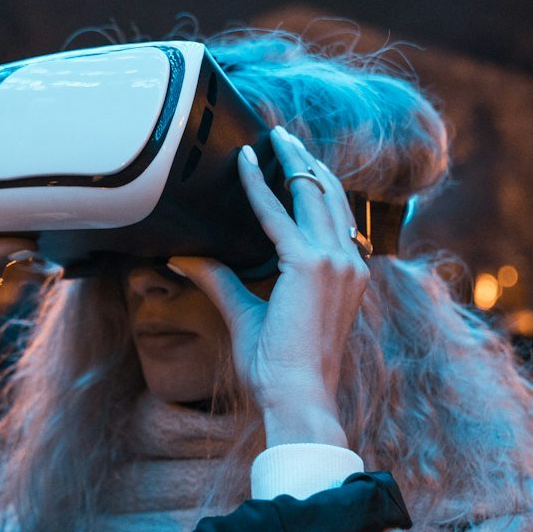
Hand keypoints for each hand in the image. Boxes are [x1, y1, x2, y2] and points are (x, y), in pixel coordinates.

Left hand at [169, 126, 368, 445]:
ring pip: (314, 192)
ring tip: (274, 137)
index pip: (333, 217)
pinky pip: (279, 214)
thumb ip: (221, 279)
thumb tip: (185, 257)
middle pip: (329, 195)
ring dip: (292, 160)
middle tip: (283, 136)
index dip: (314, 186)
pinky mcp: (311, 264)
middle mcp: (348, 262)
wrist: (296, 395)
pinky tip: (244, 166)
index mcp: (347, 274)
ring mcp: (334, 261)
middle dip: (306, 161)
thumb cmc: (279, 367)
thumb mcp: (248, 313)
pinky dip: (259, 186)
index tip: (295, 163)